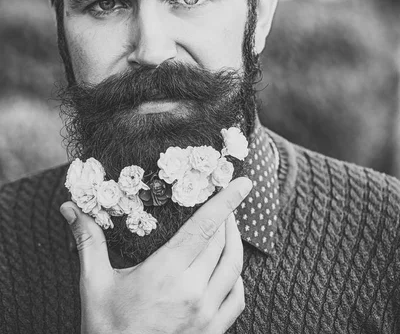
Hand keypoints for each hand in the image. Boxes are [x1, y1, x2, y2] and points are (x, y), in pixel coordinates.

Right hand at [60, 177, 251, 333]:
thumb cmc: (106, 329)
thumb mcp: (95, 283)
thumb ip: (88, 242)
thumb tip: (70, 208)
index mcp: (166, 272)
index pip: (205, 226)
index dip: (226, 200)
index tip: (243, 183)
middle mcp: (193, 291)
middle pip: (222, 241)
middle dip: (227, 216)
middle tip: (224, 201)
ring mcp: (207, 314)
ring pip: (234, 267)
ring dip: (235, 242)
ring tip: (229, 227)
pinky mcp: (213, 332)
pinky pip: (237, 298)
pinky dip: (238, 277)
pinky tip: (228, 268)